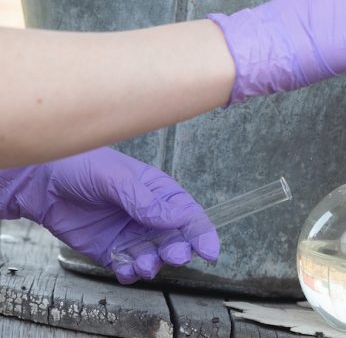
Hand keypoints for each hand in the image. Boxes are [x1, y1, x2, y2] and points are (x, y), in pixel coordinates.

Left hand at [0, 148, 217, 283]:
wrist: (41, 181)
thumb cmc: (82, 166)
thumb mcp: (117, 178)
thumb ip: (146, 201)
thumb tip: (178, 218)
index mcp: (160, 192)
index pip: (189, 215)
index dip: (202, 233)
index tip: (209, 251)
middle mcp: (150, 216)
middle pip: (176, 240)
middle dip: (178, 251)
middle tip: (172, 255)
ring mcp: (131, 234)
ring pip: (154, 258)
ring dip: (153, 264)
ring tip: (143, 264)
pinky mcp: (110, 250)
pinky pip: (127, 268)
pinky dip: (129, 273)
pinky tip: (124, 269)